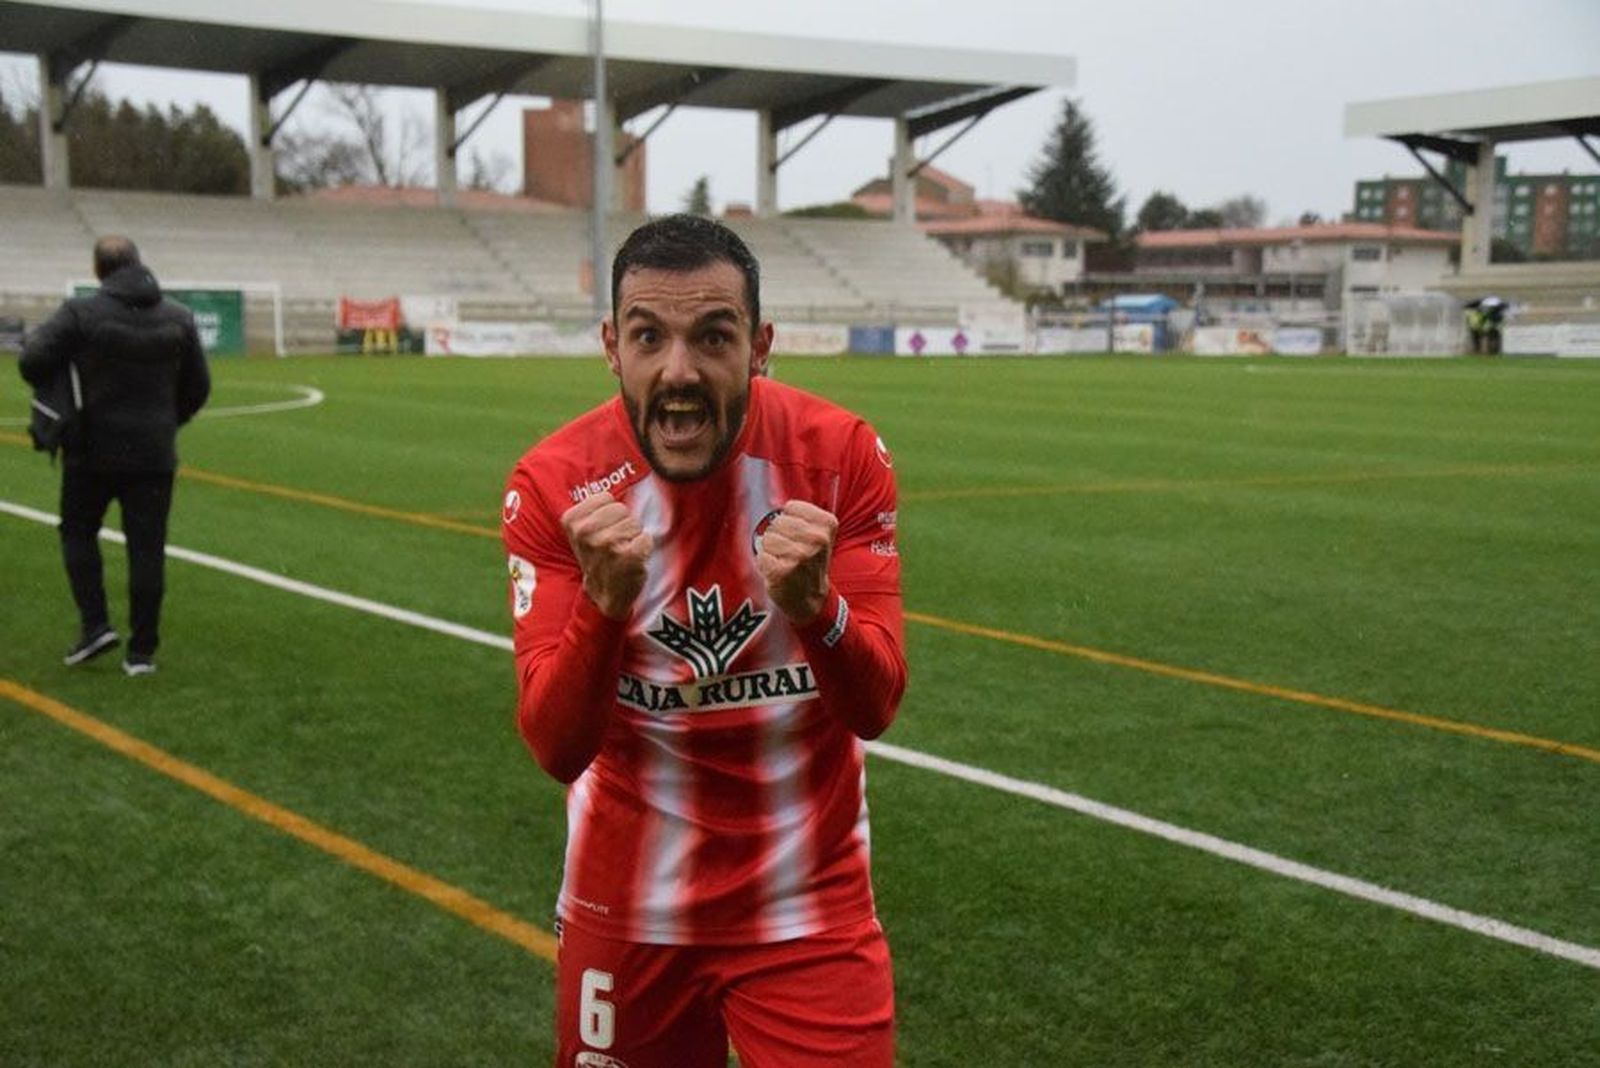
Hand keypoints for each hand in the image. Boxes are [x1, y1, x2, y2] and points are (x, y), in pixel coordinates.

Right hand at [561, 492, 652, 619]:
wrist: (602, 595)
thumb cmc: (597, 558)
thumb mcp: (582, 531)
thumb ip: (593, 508)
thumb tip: (621, 477)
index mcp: (572, 521)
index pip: (606, 498)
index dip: (610, 514)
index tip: (602, 532)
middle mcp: (587, 532)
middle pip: (622, 509)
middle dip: (623, 524)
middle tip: (614, 544)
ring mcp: (607, 544)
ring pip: (635, 523)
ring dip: (633, 537)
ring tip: (622, 552)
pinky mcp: (628, 556)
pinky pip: (647, 538)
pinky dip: (645, 547)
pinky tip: (633, 560)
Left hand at [755, 500, 835, 624]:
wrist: (812, 599)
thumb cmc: (810, 562)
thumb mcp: (818, 534)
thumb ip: (801, 515)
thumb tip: (766, 492)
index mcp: (827, 524)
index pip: (791, 507)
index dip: (789, 521)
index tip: (799, 536)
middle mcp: (817, 540)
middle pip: (777, 522)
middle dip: (778, 536)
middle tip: (789, 552)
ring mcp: (800, 556)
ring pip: (767, 539)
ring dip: (771, 551)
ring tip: (783, 562)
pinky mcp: (782, 572)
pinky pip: (761, 556)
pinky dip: (765, 564)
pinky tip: (777, 572)